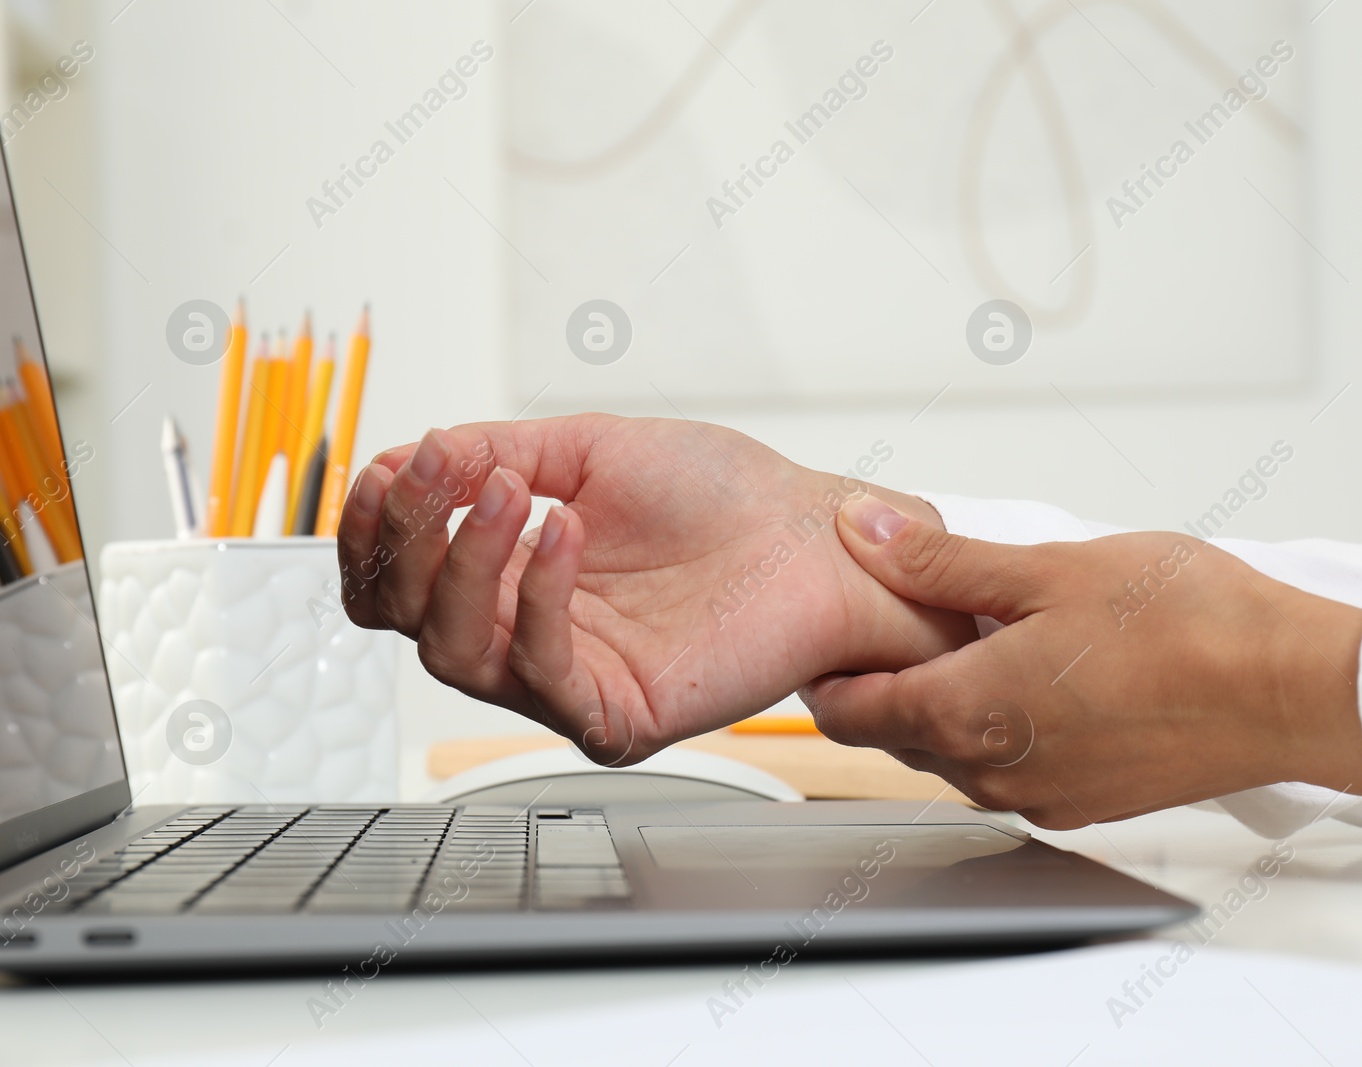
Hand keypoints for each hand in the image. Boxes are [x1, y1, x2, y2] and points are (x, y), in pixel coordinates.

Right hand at [336, 415, 975, 762]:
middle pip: (407, 615)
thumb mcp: (591, 449)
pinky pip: (539, 672)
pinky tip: (562, 528)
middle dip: (407, 536)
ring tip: (509, 491)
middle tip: (442, 472)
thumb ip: (496, 454)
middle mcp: (526, 633)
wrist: (818, 539)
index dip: (376, 529)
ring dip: (465, 559)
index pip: (400, 576)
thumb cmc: (723, 496)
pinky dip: (537, 594)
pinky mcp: (611, 715)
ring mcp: (566, 680)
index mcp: (511, 577)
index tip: (392, 467)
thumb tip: (404, 457)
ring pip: (455, 650)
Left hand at [801, 496, 1361, 826]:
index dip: (827, 670)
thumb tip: (861, 532)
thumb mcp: (1047, 569)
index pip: (849, 713)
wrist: (1290, 689)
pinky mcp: (1090, 805)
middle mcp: (995, 774)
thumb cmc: (1184, 623)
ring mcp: (1044, 798)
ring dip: (948, 703)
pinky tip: (1041, 676)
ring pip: (955, 755)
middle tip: (904, 615)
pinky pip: (1013, 771)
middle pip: (898, 735)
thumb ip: (941, 562)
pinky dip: (1003, 727)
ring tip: (979, 636)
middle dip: (889, 679)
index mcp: (968, 714)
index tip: (833, 628)